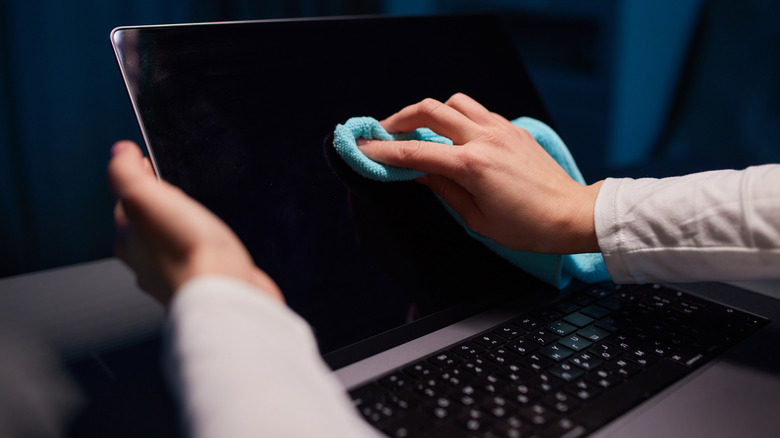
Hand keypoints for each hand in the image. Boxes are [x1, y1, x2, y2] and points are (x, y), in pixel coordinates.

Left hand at [107, 141, 283, 304]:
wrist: (225, 291)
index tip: (153, 162)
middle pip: (149, 222)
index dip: (140, 176)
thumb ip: (126, 172)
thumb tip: (119, 152)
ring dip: (186, 226)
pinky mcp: (206, 281)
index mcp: (127, 241)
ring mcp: (177, 275)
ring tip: (201, 213)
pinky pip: (200, 257)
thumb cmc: (186, 252)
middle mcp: (147, 262)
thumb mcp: (146, 197)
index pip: (124, 200)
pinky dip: (206, 247)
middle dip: (164, 202)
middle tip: (180, 189)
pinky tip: (217, 242)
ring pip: (174, 241)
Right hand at [358, 93, 602, 253]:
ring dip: (430, 112)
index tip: (361, 148)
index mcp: (472, 166)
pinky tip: (452, 135)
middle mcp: (485, 139)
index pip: (415, 153)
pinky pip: (476, 111)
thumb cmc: (526, 228)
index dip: (382, 151)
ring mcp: (501, 129)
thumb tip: (416, 171)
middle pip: (430, 110)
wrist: (571, 215)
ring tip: (418, 131)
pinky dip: (457, 117)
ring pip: (454, 101)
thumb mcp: (476, 218)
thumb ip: (443, 189)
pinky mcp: (513, 129)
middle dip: (399, 119)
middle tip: (383, 132)